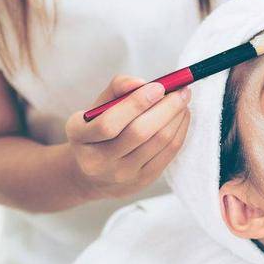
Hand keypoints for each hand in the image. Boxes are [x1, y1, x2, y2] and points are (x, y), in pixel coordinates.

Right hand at [65, 75, 190, 198]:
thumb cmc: (99, 130)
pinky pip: (169, 153)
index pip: (108, 123)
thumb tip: (140, 83)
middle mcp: (97, 161)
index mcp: (80, 136)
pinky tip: (182, 117)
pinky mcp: (143, 180)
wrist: (93, 174)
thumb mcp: (98, 107)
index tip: (158, 87)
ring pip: (159, 142)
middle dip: (166, 108)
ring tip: (183, 101)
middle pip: (139, 132)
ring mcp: (121, 175)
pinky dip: (180, 130)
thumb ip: (117, 88)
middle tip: (182, 90)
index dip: (136, 103)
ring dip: (177, 117)